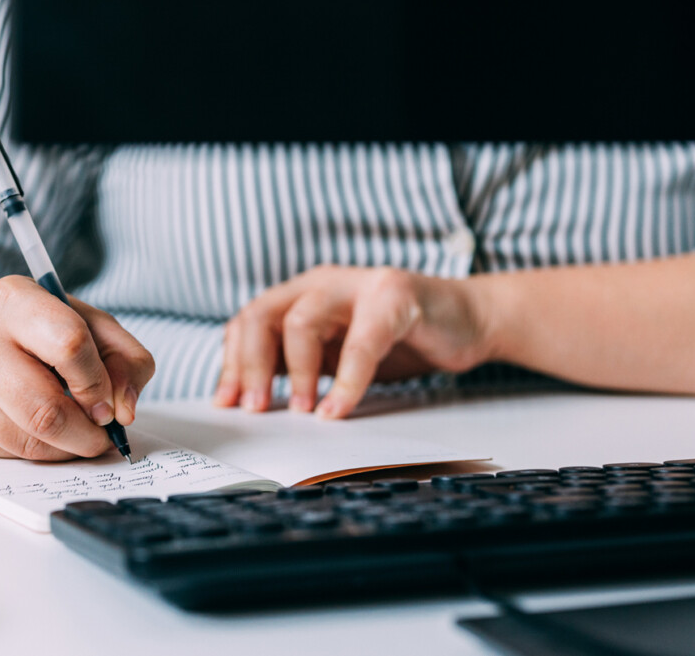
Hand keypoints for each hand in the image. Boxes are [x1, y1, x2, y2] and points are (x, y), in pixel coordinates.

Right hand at [0, 276, 154, 459]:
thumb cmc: (42, 331)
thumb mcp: (93, 326)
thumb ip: (126, 361)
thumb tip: (124, 411)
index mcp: (15, 300)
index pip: (69, 345)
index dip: (98, 384)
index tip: (108, 403)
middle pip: (44, 409)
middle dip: (85, 434)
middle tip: (101, 435)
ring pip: (25, 441)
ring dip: (64, 449)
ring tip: (75, 433)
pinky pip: (4, 455)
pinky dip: (35, 454)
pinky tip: (39, 432)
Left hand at [213, 265, 494, 418]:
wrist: (468, 319)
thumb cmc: (398, 338)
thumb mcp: (336, 354)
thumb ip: (300, 367)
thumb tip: (253, 402)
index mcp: (300, 294)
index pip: (248, 323)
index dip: (232, 364)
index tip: (226, 405)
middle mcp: (321, 283)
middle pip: (263, 317)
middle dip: (251, 366)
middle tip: (254, 409)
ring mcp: (357, 285)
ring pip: (302, 322)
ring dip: (297, 373)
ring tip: (302, 411)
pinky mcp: (396, 297)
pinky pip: (361, 343)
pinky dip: (347, 381)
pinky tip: (338, 410)